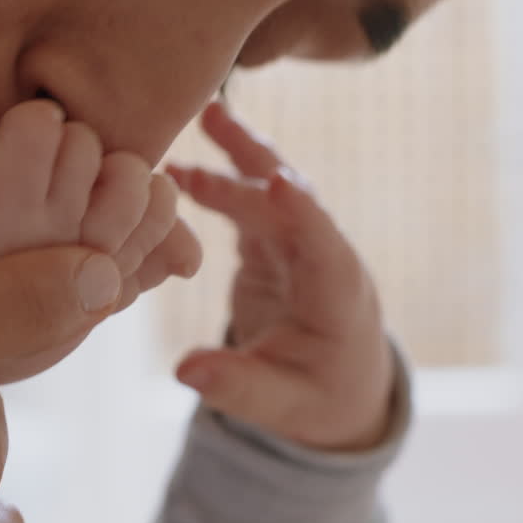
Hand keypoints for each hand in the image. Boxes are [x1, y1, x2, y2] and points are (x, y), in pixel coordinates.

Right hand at [166, 102, 395, 451]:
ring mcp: (299, 244)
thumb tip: (183, 371)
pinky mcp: (275, 243)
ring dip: (238, 155)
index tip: (277, 181)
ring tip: (206, 115)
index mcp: (337, 294)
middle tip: (215, 120)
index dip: (302, 212)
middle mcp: (323, 257)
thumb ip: (235, 386)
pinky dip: (220, 181)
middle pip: (292, 199)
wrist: (340, 388)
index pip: (322, 243)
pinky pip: (248, 203)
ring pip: (269, 189)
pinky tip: (182, 167)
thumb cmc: (318, 400)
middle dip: (254, 162)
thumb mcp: (280, 406)